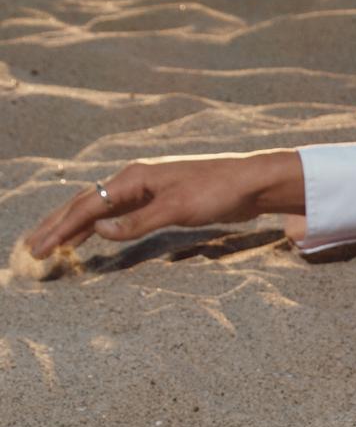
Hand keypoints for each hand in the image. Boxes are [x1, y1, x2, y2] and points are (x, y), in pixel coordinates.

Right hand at [24, 152, 306, 259]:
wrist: (251, 183)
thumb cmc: (217, 191)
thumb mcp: (178, 208)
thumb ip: (138, 222)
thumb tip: (99, 230)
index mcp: (134, 177)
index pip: (87, 205)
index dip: (61, 228)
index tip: (39, 248)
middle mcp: (134, 180)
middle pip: (86, 204)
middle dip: (57, 226)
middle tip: (32, 249)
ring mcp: (145, 190)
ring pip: (99, 210)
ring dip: (74, 227)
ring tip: (51, 245)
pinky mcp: (158, 201)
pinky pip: (118, 215)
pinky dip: (99, 228)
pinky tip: (90, 239)